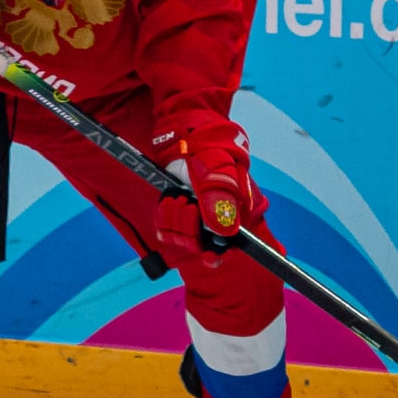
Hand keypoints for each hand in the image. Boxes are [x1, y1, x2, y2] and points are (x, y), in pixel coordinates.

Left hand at [153, 115, 260, 268]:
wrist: (187, 140)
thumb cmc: (210, 154)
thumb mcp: (218, 173)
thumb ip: (220, 200)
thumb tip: (224, 231)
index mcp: (233, 215)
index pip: (228, 248)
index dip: (218, 256)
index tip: (207, 257)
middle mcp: (215, 222)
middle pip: (199, 246)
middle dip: (189, 227)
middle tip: (187, 204)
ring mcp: (195, 221)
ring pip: (181, 240)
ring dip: (175, 219)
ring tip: (178, 197)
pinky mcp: (177, 217)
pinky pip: (166, 232)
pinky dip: (164, 218)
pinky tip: (168, 203)